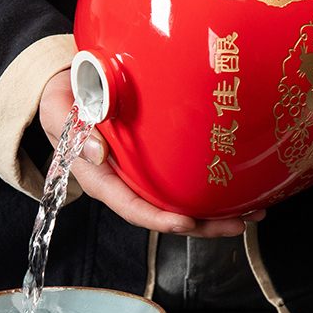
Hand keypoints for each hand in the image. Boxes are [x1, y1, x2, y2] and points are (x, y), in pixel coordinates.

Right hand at [39, 69, 264, 236]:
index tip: (186, 224)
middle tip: (239, 223)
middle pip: (166, 215)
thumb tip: (99, 152)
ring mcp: (142, 176)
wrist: (71, 86)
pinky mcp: (156, 164)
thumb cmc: (64, 99)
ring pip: (181, 204)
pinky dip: (213, 190)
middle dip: (204, 225)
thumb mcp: (58, 109)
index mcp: (100, 177)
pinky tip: (242, 189)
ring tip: (254, 212)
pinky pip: (184, 183)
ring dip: (217, 213)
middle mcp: (124, 183)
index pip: (131, 207)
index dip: (158, 220)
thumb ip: (75, 128)